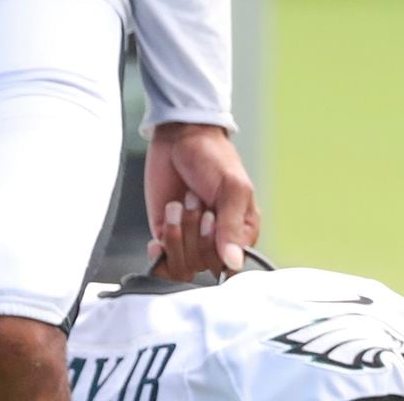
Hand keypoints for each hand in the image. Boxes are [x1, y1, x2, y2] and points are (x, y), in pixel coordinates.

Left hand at [144, 122, 259, 279]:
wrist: (180, 137)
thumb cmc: (213, 156)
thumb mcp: (231, 186)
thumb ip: (231, 226)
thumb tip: (234, 263)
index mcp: (242, 231)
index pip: (231, 265)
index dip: (216, 246)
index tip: (211, 219)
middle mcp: (218, 240)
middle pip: (204, 264)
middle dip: (194, 231)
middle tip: (195, 200)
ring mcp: (191, 240)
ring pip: (183, 265)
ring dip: (177, 234)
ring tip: (179, 204)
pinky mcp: (168, 237)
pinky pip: (164, 263)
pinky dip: (161, 252)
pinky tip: (161, 235)